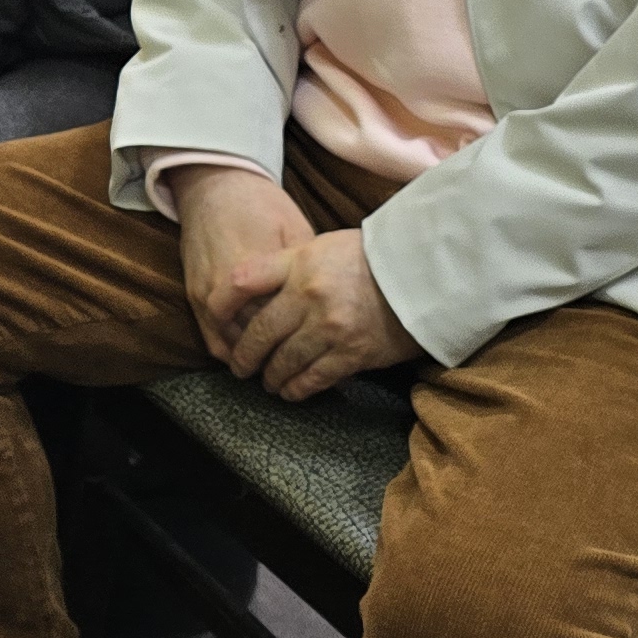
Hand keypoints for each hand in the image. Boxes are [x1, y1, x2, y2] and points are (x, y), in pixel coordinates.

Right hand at [173, 164, 310, 361]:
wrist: (213, 184)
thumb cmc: (261, 203)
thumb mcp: (295, 230)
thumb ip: (305, 272)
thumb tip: (328, 307)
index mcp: (257, 270)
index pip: (283, 320)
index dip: (305, 339)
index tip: (325, 351)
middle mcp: (226, 286)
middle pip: (258, 337)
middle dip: (282, 354)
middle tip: (306, 366)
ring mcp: (205, 293)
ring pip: (233, 344)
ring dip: (255, 356)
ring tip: (280, 367)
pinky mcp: (193, 295)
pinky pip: (212, 337)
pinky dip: (232, 350)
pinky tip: (253, 354)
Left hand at [231, 230, 420, 401]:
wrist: (424, 274)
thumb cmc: (372, 257)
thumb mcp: (323, 247)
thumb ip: (289, 268)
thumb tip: (257, 293)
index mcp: (298, 264)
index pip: (242, 281)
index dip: (220, 303)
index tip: (214, 317)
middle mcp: (308, 296)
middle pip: (259, 332)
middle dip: (244, 355)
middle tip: (239, 366)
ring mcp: (330, 327)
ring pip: (283, 361)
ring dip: (270, 376)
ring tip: (266, 381)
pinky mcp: (352, 353)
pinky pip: (313, 378)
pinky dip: (297, 388)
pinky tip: (290, 391)